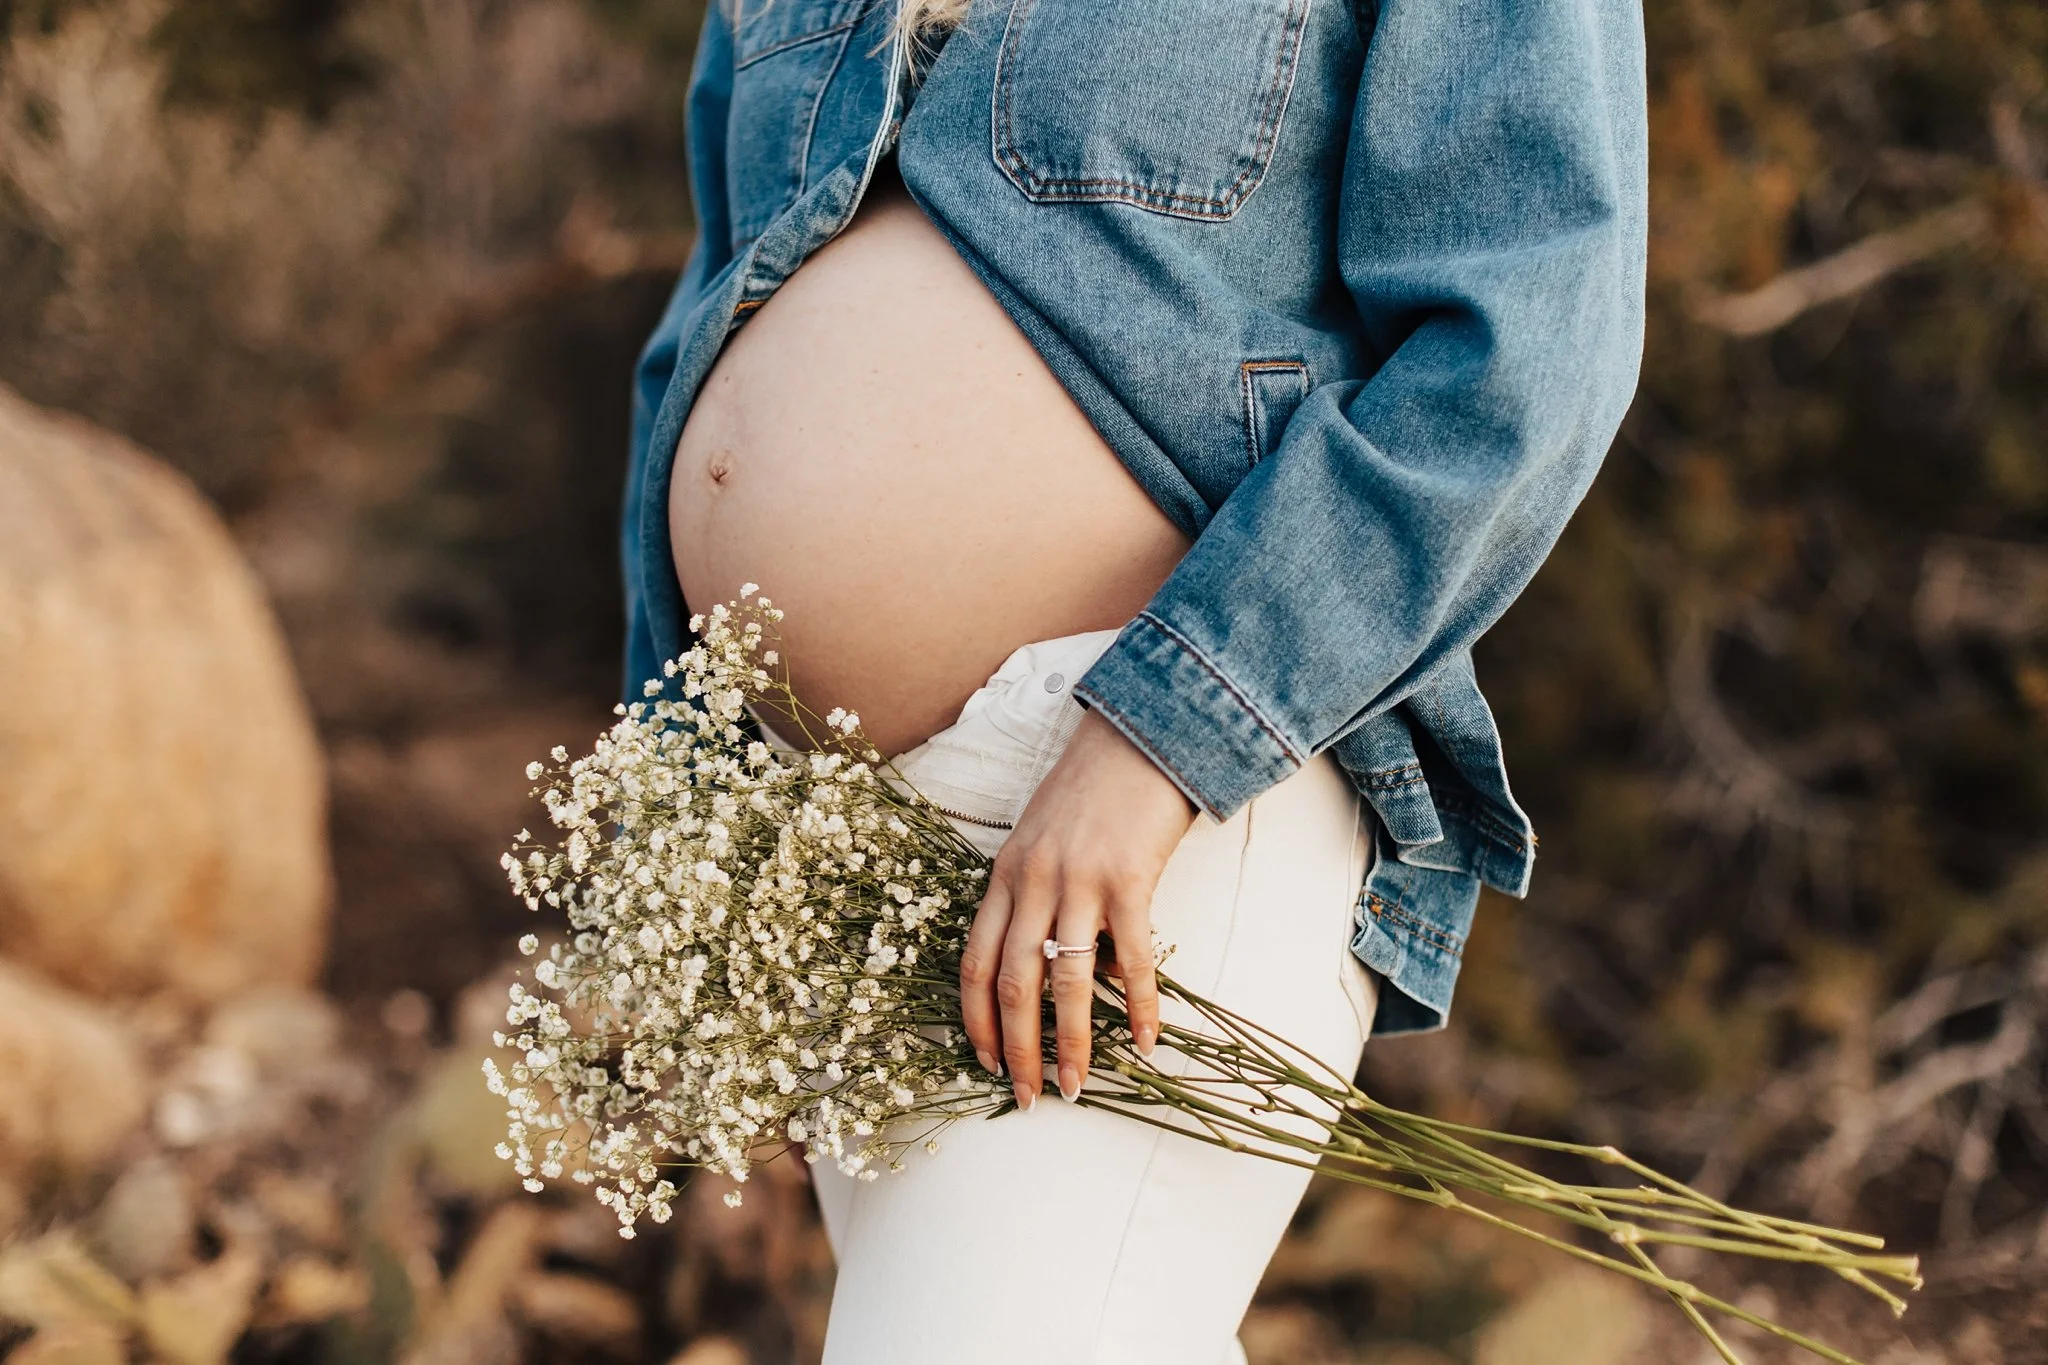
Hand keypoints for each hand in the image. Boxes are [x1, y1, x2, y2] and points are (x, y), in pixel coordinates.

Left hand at [958, 707, 1198, 1110]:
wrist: (1140, 734)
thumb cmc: (1093, 792)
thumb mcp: (1041, 838)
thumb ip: (1035, 895)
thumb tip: (1061, 968)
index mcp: (1003, 875)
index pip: (973, 962)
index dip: (975, 1021)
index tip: (985, 1064)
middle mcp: (1031, 881)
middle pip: (1012, 984)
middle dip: (1017, 1051)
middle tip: (1028, 1098)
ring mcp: (1078, 881)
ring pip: (1065, 983)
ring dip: (1070, 1044)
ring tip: (1076, 1088)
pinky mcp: (1128, 880)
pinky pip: (1131, 960)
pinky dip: (1140, 1007)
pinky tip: (1149, 1042)